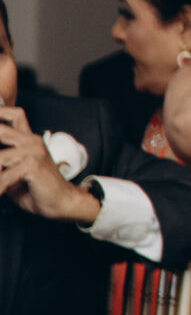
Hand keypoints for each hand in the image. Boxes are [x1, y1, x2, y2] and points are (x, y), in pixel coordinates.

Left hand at [0, 107, 99, 225]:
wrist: (62, 202)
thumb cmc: (37, 189)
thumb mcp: (14, 172)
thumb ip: (1, 163)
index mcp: (29, 140)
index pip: (14, 114)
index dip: (0, 113)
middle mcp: (32, 142)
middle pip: (2, 130)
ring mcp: (34, 152)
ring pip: (0, 158)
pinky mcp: (34, 165)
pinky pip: (6, 175)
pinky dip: (0, 186)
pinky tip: (1, 192)